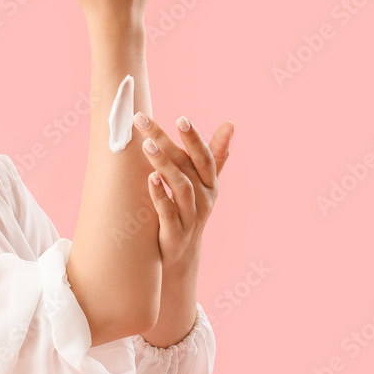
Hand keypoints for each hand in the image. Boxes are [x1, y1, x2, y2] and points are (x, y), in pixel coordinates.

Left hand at [131, 113, 233, 271]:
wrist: (179, 255)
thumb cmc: (189, 210)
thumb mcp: (204, 184)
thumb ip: (215, 155)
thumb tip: (230, 124)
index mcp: (210, 184)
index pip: (204, 156)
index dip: (194, 138)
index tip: (180, 118)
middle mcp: (205, 198)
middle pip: (186, 165)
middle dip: (166, 140)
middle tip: (143, 120)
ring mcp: (191, 216)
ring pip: (180, 186)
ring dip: (163, 164)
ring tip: (146, 145)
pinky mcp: (175, 233)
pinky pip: (167, 211)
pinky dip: (160, 194)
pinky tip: (149, 178)